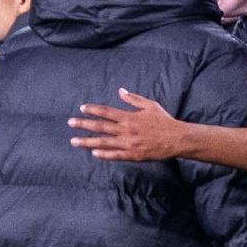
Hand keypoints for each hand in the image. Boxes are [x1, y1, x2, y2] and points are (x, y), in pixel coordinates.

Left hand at [69, 89, 187, 161]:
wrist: (176, 139)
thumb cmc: (164, 121)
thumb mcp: (150, 105)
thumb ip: (133, 99)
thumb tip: (120, 90)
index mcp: (129, 117)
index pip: (106, 112)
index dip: (93, 110)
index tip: (82, 109)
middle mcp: (126, 130)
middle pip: (100, 126)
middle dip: (84, 124)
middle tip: (70, 123)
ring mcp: (129, 143)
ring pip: (104, 142)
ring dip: (87, 141)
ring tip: (74, 141)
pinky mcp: (133, 155)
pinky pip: (116, 155)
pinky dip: (104, 154)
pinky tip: (94, 153)